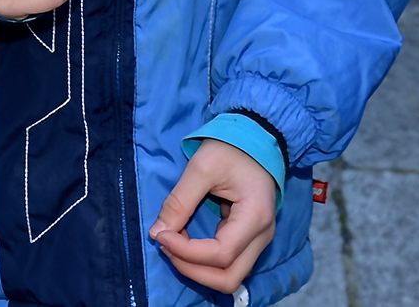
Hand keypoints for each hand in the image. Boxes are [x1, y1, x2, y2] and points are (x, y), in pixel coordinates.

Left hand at [149, 139, 277, 293]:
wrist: (255, 140)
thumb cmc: (231, 149)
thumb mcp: (201, 167)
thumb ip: (179, 201)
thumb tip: (156, 232)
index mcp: (255, 218)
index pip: (221, 254)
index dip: (186, 252)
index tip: (160, 234)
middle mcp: (262, 237)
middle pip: (228, 278)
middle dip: (191, 270)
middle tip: (164, 244)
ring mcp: (258, 240)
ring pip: (228, 276)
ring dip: (196, 269)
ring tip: (171, 244)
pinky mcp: (249, 239)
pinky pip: (227, 263)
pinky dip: (203, 261)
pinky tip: (183, 242)